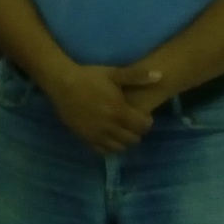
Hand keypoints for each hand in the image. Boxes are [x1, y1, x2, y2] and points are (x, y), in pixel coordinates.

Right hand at [42, 63, 162, 153]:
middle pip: (133, 139)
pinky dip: (109, 146)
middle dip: (136, 132)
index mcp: (120, 111)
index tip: (143, 116)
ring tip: (120, 130)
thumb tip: (161, 75)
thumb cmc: (89, 77)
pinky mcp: (85, 138)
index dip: (146, 122)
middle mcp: (110, 127)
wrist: (62, 83)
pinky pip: (102, 150)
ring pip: (119, 148)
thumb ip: (138, 76)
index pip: (142, 127)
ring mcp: (97, 134)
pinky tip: (107, 136)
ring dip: (123, 141)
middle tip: (132, 123)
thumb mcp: (114, 73)